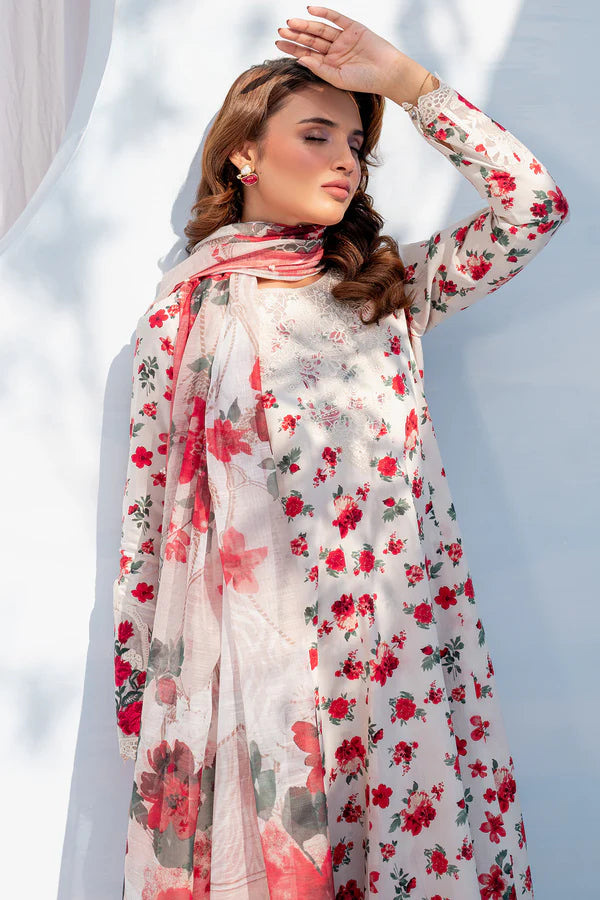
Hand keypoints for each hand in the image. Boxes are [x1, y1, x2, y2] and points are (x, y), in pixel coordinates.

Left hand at [275, 6, 406, 96]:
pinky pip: (336, 18)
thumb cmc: (364, 81)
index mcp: (329, 65)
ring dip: (305, 25)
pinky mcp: (353, 28)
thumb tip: (300, 60)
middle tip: (281, 31)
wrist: (388, 73)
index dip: (292, 49)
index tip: (278, 44)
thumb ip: (319, 69)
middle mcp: (334, 51)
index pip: (307, 54)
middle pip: (311, 41)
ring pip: (320, 29)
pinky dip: (323, 13)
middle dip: (295, 36)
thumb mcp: (338, 79)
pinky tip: (310, 10)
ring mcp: (343, 38)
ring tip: (290, 23)